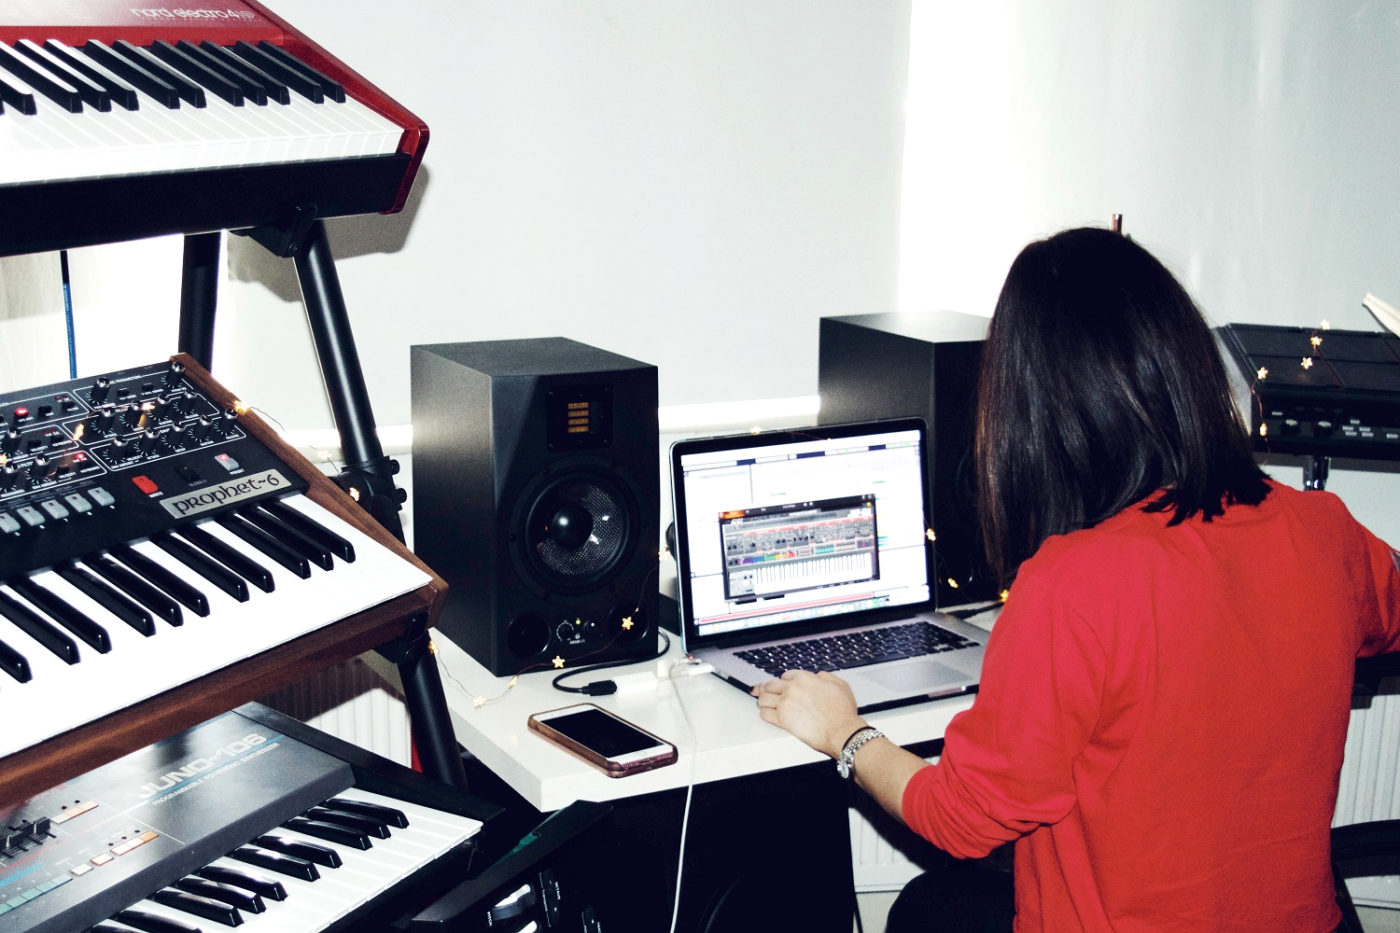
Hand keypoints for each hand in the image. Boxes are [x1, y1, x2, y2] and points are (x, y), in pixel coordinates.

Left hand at [751, 670, 866, 758]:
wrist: (841, 731)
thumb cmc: (843, 712)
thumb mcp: (840, 685)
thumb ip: (826, 677)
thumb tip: (818, 676)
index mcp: (805, 678)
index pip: (786, 675)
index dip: (783, 680)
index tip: (780, 683)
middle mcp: (792, 688)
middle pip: (771, 685)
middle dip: (765, 688)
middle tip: (759, 689)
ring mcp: (785, 703)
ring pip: (764, 698)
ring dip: (762, 700)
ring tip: (761, 702)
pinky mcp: (782, 719)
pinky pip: (765, 714)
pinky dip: (763, 713)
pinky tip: (765, 714)